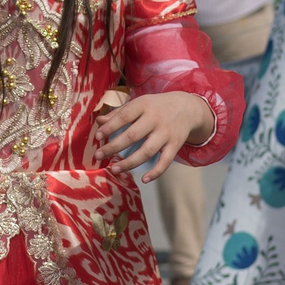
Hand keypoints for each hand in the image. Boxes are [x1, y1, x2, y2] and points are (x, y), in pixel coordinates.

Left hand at [97, 91, 214, 182]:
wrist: (187, 108)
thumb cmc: (156, 107)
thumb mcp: (139, 104)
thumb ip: (119, 113)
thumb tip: (99, 122)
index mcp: (144, 105)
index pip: (124, 116)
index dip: (110, 127)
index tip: (97, 137)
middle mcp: (156, 119)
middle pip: (133, 135)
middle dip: (114, 147)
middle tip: (98, 156)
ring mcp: (167, 133)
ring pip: (147, 151)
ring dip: (129, 163)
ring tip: (114, 170)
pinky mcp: (176, 145)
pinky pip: (166, 161)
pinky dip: (156, 172)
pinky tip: (144, 179)